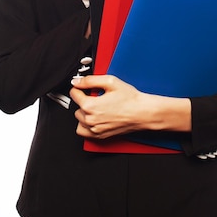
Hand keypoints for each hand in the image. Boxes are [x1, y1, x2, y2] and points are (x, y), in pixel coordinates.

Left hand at [70, 74, 191, 138]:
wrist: (142, 113)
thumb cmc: (130, 99)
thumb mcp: (110, 82)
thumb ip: (90, 80)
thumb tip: (77, 82)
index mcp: (90, 105)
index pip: (74, 94)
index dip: (80, 88)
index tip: (84, 87)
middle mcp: (90, 119)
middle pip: (77, 107)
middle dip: (84, 100)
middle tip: (97, 96)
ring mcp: (95, 129)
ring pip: (79, 120)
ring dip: (84, 113)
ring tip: (96, 107)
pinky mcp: (100, 135)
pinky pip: (84, 131)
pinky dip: (86, 125)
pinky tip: (95, 118)